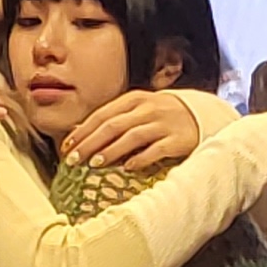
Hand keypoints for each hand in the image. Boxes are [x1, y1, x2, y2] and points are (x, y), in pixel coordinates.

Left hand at [62, 89, 205, 170]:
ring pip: (132, 136)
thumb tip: (78, 133)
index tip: (67, 147)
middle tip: (74, 159)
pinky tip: (128, 168)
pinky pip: (156, 150)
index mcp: (135, 99)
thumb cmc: (160, 116)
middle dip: (90, 143)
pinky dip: (141, 158)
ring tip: (95, 163)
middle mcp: (148, 109)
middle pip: (113, 125)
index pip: (102, 114)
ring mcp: (164, 123)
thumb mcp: (136, 111)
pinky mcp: (177, 140)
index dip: (83, 131)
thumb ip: (112, 119)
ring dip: (112, 150)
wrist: (200, 116)